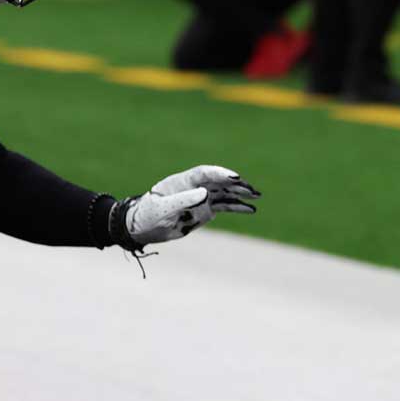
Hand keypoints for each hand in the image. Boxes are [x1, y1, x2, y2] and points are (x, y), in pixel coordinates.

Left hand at [118, 165, 258, 248]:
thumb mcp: (162, 209)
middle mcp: (195, 187)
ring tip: (257, 196)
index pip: (205, 173)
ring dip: (241, 194)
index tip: (234, 178)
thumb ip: (183, 200)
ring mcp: (201, 197)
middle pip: (219, 181)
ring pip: (225, 193)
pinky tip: (251, 209)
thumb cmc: (148, 215)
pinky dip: (237, 207)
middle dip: (236, 184)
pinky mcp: (205, 209)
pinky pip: (225, 206)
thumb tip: (205, 192)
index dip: (220, 173)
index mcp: (182, 181)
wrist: (142, 227)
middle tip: (251, 189)